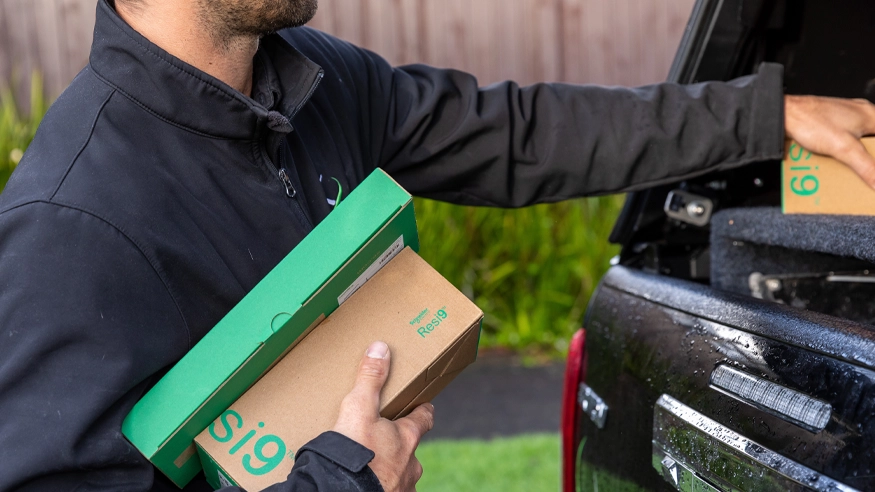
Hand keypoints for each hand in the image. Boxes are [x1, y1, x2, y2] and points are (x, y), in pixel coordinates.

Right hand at [333, 341, 433, 490]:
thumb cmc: (355, 452)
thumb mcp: (358, 408)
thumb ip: (370, 379)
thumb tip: (381, 348)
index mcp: (407, 438)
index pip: (424, 419)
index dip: (423, 411)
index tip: (424, 406)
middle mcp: (411, 464)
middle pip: (411, 449)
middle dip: (400, 445)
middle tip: (384, 439)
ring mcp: (402, 487)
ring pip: (402, 474)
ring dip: (392, 469)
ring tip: (372, 466)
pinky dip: (383, 487)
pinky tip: (369, 485)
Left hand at [785, 95, 874, 187]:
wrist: (784, 114)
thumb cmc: (811, 121)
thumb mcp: (844, 148)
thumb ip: (866, 167)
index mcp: (871, 115)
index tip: (874, 167)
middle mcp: (860, 113)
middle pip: (872, 140)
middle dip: (869, 157)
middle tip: (866, 171)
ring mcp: (845, 117)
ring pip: (858, 141)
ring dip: (856, 155)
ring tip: (852, 168)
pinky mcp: (831, 123)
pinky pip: (843, 140)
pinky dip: (842, 151)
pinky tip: (834, 160)